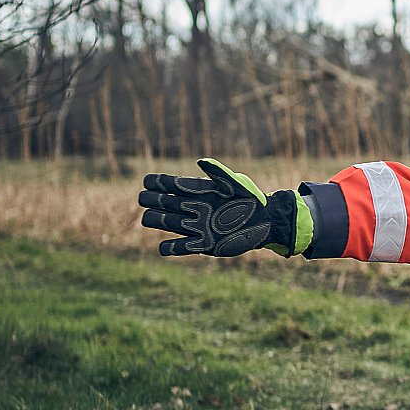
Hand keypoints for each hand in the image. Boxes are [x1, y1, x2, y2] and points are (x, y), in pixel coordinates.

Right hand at [138, 158, 309, 256]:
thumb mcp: (236, 182)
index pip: (171, 185)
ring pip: (169, 223)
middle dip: (153, 200)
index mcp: (198, 191)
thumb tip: (200, 161)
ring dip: (157, 220)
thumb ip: (218, 172)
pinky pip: (181, 247)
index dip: (157, 183)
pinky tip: (163, 247)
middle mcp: (193, 208)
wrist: (265, 221)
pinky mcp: (204, 245)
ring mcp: (197, 227)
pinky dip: (170, 249)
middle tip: (144, 198)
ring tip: (147, 218)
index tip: (147, 181)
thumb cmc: (251, 198)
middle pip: (165, 204)